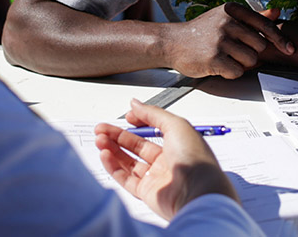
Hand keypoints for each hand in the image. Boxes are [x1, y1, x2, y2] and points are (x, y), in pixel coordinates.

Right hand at [94, 98, 237, 219]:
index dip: (138, 123)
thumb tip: (135, 104)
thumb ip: (152, 113)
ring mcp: (156, 178)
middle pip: (136, 146)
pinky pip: (125, 178)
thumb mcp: (175, 125)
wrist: (197, 192)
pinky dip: (113, 166)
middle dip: (117, 136)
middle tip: (101, 128)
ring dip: (112, 149)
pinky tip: (105, 155)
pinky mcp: (147, 193)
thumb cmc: (195, 160)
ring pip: (128, 162)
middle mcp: (167, 161)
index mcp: (178, 144)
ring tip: (99, 139)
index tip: (126, 116)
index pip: (153, 132)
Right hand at [164, 2, 293, 78]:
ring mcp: (219, 40)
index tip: (290, 49)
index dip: (280, 39)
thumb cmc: (201, 31)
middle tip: (236, 51)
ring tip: (226, 57)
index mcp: (232, 10)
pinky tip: (219, 65)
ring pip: (251, 60)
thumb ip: (253, 16)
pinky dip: (231, 72)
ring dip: (242, 64)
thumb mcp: (225, 17)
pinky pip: (238, 72)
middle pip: (260, 46)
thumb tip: (277, 12)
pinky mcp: (214, 58)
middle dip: (252, 53)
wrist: (172, 42)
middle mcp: (226, 22)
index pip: (265, 25)